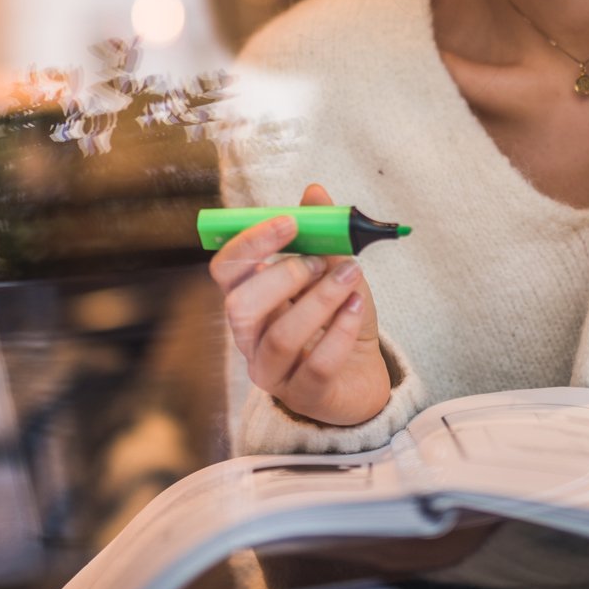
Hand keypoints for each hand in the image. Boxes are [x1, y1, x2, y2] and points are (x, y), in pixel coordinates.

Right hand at [210, 184, 392, 426]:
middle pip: (240, 307)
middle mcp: (250, 338)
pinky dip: (341, 330)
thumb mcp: (333, 271)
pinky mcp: (305, 396)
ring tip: (349, 278)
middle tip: (321, 262)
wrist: (363, 373)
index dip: (250, 243)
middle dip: (283, 277)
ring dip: (319, 301)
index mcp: (248, 301)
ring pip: (280, 337)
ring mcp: (273, 372)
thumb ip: (322, 235)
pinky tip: (358, 307)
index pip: (225, 270)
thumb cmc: (338, 319)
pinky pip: (317, 365)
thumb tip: (315, 192)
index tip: (290, 221)